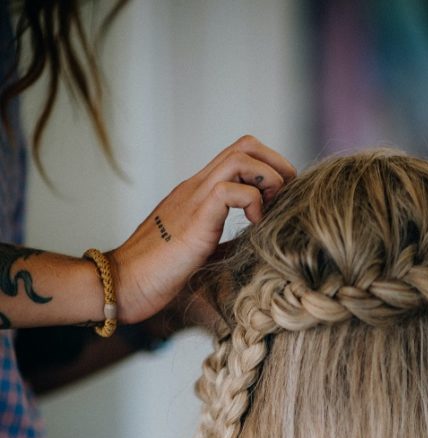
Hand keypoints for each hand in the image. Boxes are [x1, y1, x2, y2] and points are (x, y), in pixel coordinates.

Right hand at [109, 136, 294, 323]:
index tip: (279, 200)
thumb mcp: (202, 254)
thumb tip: (256, 249)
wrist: (123, 284)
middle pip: (246, 144)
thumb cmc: (158, 275)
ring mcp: (194, 197)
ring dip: (268, 179)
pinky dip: (254, 202)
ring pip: (242, 156)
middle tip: (285, 199)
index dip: (269, 168)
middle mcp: (197, 186)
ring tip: (269, 210)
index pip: (241, 154)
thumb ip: (225, 243)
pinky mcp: (195, 217)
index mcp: (199, 193)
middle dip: (277, 164)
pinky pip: (233, 189)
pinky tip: (254, 226)